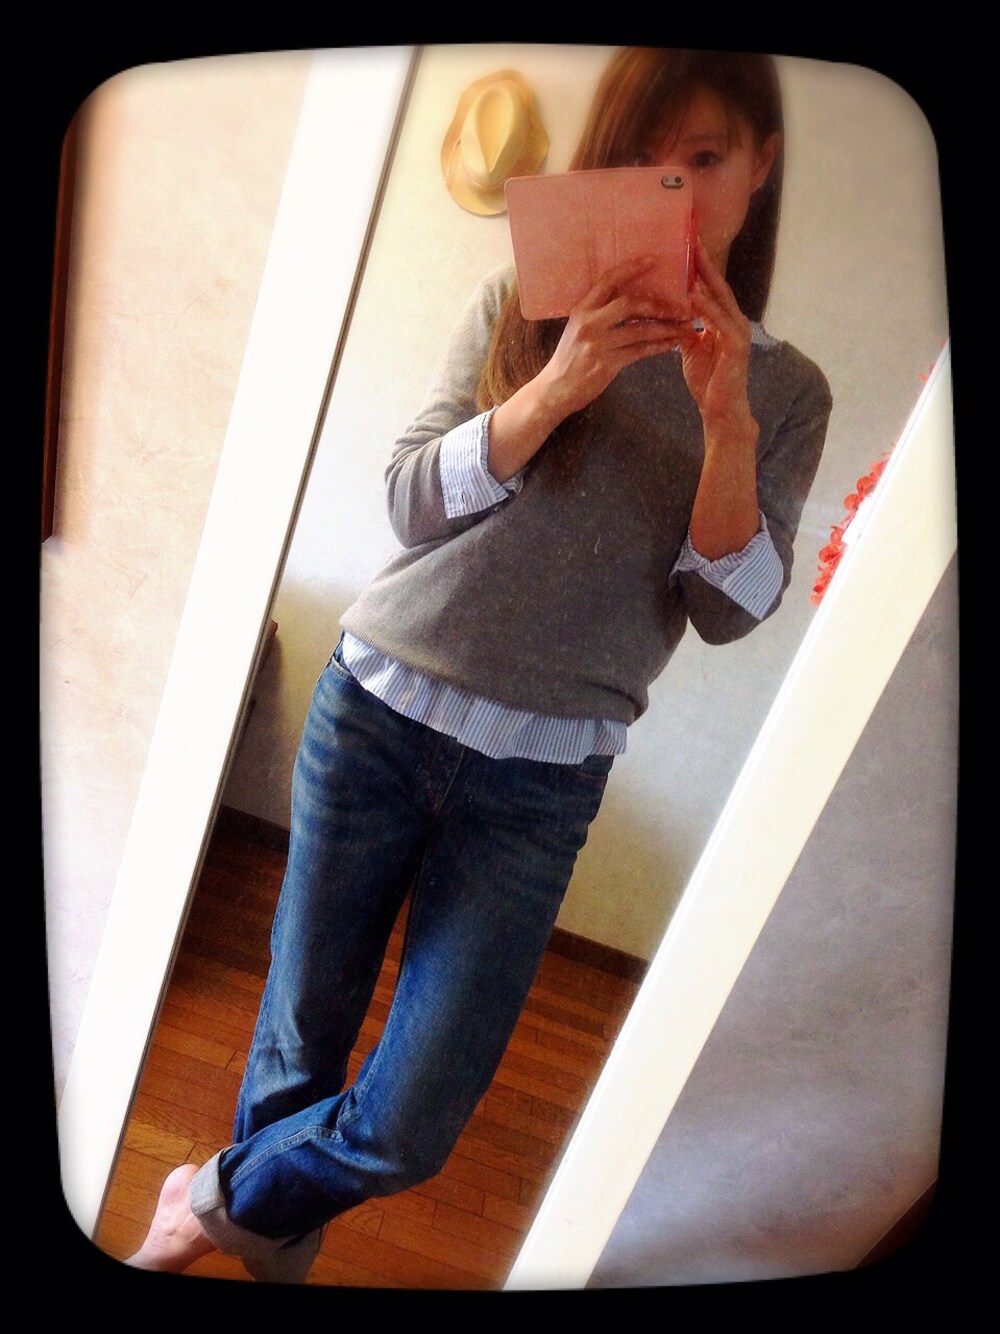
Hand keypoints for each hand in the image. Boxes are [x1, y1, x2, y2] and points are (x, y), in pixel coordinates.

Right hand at [536, 256, 689, 418]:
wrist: (555, 389)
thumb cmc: (570, 358)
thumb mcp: (578, 328)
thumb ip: (599, 313)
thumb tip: (628, 299)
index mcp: (582, 309)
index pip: (608, 280)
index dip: (632, 268)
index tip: (653, 260)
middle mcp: (589, 323)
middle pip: (629, 303)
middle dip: (659, 304)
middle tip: (681, 307)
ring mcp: (597, 344)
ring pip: (640, 329)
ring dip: (665, 327)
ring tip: (684, 326)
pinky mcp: (606, 364)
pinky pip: (639, 351)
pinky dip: (658, 346)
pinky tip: (671, 344)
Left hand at [676, 239, 755, 432]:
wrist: (720, 411)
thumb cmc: (708, 382)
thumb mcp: (690, 350)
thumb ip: (684, 329)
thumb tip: (671, 313)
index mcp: (723, 320)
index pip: (710, 288)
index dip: (699, 266)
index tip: (686, 244)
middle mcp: (734, 321)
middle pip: (718, 286)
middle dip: (705, 262)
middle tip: (691, 237)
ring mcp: (738, 332)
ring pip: (721, 300)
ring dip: (706, 279)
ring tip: (691, 258)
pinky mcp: (737, 346)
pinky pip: (719, 322)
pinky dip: (707, 308)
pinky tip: (693, 295)